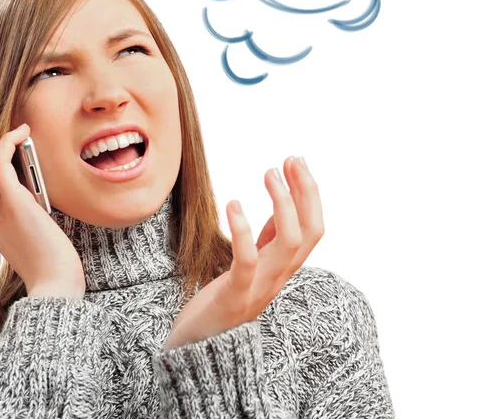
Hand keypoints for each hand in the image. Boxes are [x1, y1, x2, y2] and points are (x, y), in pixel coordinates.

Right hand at [0, 123, 85, 298]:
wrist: (56, 285)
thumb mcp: (39, 238)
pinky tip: (22, 133)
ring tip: (21, 130)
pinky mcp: (13, 202)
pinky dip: (7, 144)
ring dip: (2, 142)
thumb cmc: (55, 265)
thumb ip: (34, 218)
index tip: (16, 151)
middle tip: (17, 135)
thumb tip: (42, 199)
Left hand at [163, 156, 323, 349]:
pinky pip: (247, 262)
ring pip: (288, 244)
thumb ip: (267, 242)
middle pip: (309, 233)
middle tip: (289, 160)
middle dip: (305, 192)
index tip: (296, 163)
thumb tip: (280, 209)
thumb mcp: (251, 265)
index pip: (312, 229)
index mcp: (282, 269)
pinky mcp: (234, 296)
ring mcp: (259, 288)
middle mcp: (278, 278)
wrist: (196, 348)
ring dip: (283, 203)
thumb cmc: (222, 302)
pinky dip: (244, 230)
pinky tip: (233, 204)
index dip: (309, 194)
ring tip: (269, 173)